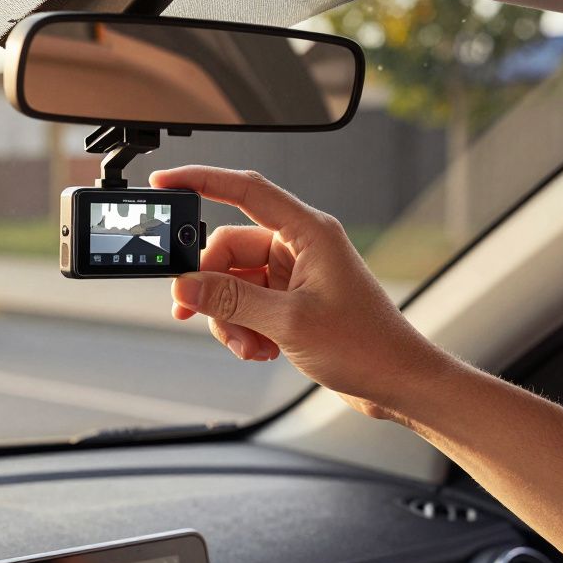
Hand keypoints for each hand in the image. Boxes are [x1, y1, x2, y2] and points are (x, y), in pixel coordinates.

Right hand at [150, 165, 451, 417]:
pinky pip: (245, 304)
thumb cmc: (366, 345)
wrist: (397, 382)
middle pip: (228, 249)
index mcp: (308, 232)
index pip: (245, 191)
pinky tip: (260, 350)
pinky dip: (243, 329)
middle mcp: (299, 247)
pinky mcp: (290, 301)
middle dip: (212, 287)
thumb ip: (231, 300)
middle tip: (196, 314)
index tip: (165, 181)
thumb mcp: (289, 322)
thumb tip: (185, 285)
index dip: (201, 180)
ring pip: (233, 283)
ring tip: (247, 346)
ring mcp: (294, 275)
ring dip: (229, 318)